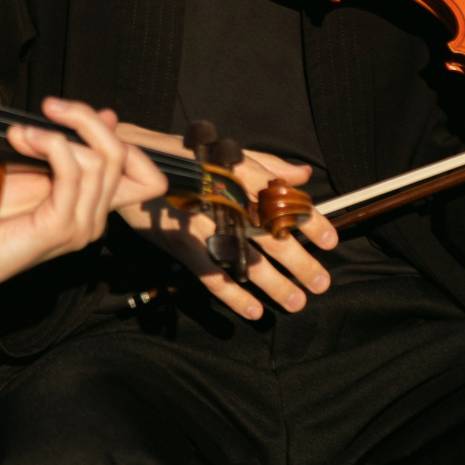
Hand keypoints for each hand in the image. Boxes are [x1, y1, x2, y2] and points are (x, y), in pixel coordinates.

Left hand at [0, 100, 165, 293]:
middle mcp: (95, 219)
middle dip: (84, 119)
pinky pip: (71, 171)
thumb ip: (72, 146)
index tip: (79, 117)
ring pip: (98, 160)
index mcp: (94, 208)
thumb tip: (109, 116)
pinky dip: (50, 145)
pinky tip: (25, 139)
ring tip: (22, 133)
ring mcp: (81, 226)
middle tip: (51, 107)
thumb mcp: (38, 169)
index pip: (148, 178)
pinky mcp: (60, 227)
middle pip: (118, 154)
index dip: (127, 140)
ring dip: (57, 133)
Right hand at [114, 128, 341, 320]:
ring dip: (275, 284)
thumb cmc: (183, 159)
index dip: (311, 221)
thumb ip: (267, 165)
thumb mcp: (227, 154)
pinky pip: (214, 276)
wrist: (133, 164)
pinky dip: (235, 296)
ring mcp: (205, 223)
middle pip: (272, 235)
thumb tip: (303, 174)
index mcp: (241, 174)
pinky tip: (255, 310)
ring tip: (297, 302)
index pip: (285, 200)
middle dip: (300, 261)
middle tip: (322, 283)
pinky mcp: (183, 243)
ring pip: (247, 260)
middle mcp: (228, 199)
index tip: (331, 240)